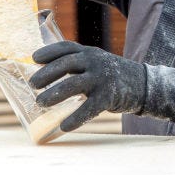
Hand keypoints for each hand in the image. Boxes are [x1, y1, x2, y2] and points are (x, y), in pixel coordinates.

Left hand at [29, 42, 146, 131]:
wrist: (142, 84)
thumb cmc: (111, 75)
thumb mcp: (95, 62)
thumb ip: (76, 64)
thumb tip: (44, 72)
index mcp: (89, 52)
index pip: (65, 48)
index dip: (48, 52)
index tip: (34, 58)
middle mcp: (95, 62)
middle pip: (66, 64)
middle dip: (47, 74)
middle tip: (33, 84)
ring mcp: (102, 78)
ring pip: (73, 84)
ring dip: (54, 94)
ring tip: (40, 103)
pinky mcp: (109, 96)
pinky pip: (89, 108)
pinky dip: (75, 118)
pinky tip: (64, 126)